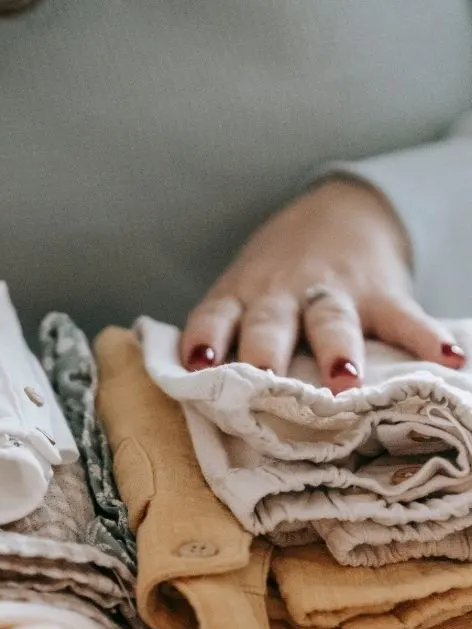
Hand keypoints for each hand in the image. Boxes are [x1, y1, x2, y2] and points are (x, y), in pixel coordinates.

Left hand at [181, 178, 464, 391]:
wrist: (336, 211)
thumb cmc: (272, 278)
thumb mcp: (240, 295)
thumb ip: (223, 339)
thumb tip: (196, 403)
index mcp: (239, 298)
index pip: (214, 317)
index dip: (203, 338)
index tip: (197, 365)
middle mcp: (280, 296)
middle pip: (269, 324)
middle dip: (265, 352)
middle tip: (264, 381)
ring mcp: (331, 292)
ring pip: (330, 321)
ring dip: (337, 350)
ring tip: (344, 381)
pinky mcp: (379, 293)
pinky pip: (403, 317)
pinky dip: (426, 338)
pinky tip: (447, 359)